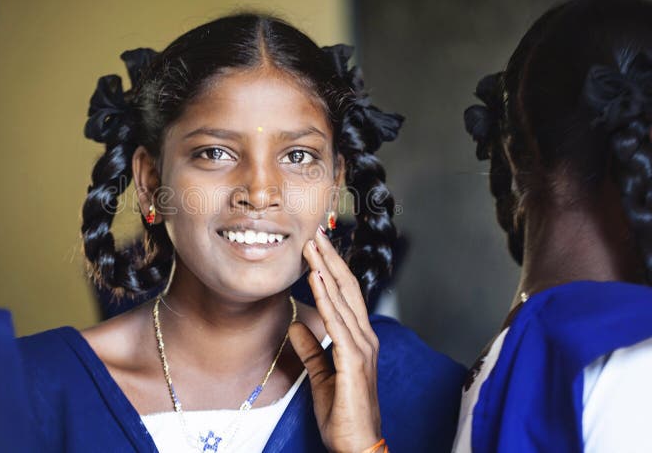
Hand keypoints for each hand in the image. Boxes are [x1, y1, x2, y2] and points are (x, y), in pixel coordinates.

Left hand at [289, 226, 382, 452]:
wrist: (358, 445)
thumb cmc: (344, 415)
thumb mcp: (321, 376)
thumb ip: (311, 350)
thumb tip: (297, 326)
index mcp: (359, 340)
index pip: (346, 295)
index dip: (332, 268)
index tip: (317, 246)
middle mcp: (365, 338)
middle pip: (348, 288)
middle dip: (330, 257)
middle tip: (315, 231)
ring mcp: (362, 348)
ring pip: (343, 299)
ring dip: (326, 268)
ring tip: (312, 245)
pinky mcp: (353, 361)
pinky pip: (338, 322)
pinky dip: (327, 297)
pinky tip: (316, 278)